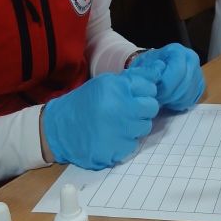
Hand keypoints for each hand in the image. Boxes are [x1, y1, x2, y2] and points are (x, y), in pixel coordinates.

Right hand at [41, 64, 162, 168]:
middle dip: (143, 108)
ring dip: (135, 125)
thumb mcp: (106, 83)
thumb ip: (134, 77)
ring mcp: (119, 132)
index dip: (143, 91)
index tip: (133, 95)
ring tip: (117, 123)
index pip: (149, 87)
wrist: (59, 129)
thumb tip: (160, 70)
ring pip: (145, 127)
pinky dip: (125, 141)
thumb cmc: (85, 103)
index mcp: (116, 88)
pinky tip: (111, 136)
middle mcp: (119, 109)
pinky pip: (133, 144)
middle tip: (127, 110)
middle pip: (151, 108)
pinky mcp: (117, 151)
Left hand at [130, 43, 204, 110]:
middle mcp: (191, 59)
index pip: (178, 71)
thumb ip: (149, 72)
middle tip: (157, 98)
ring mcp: (198, 72)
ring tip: (162, 98)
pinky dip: (179, 103)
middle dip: (169, 95)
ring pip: (188, 94)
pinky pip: (191, 100)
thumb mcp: (144, 65)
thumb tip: (154, 81)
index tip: (154, 91)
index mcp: (177, 51)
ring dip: (173, 101)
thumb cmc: (149, 65)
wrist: (156, 66)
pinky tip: (170, 100)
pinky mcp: (200, 85)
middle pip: (184, 84)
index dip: (165, 85)